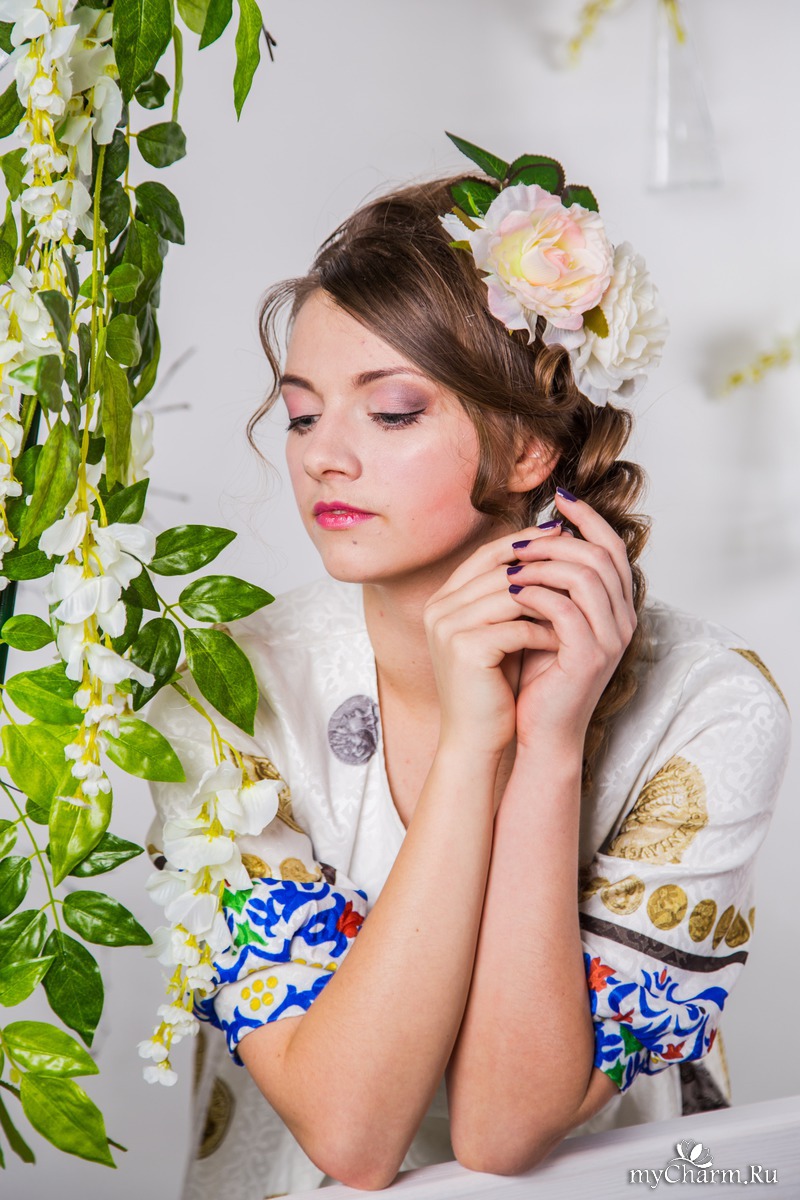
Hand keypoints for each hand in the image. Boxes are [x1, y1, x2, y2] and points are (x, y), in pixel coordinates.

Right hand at [423, 522, 564, 759]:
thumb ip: (509, 597)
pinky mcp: (465, 649)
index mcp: (442, 600)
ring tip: (579, 602)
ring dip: (548, 599)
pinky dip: (544, 632)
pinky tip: (565, 640)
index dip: (526, 543)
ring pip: (509, 595)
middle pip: (498, 569)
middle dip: (543, 565)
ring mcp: (448, 627)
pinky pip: (516, 628)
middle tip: (581, 564)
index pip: (487, 556)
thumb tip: (548, 552)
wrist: (474, 739)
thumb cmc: (491, 686)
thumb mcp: (499, 633)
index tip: (563, 537)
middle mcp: (438, 608)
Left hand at [506, 492, 636, 749]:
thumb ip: (550, 583)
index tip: (559, 498)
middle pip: (602, 556)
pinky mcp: (589, 657)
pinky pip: (566, 609)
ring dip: (545, 563)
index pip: (613, 549)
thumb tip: (534, 536)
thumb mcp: (544, 619)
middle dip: (560, 540)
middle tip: (522, 538)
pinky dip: (537, 594)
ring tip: (511, 563)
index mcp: (617, 608)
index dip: (589, 519)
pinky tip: (511, 591)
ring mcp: (611, 640)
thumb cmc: (536, 676)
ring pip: (586, 577)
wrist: (538, 731)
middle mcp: (623, 621)